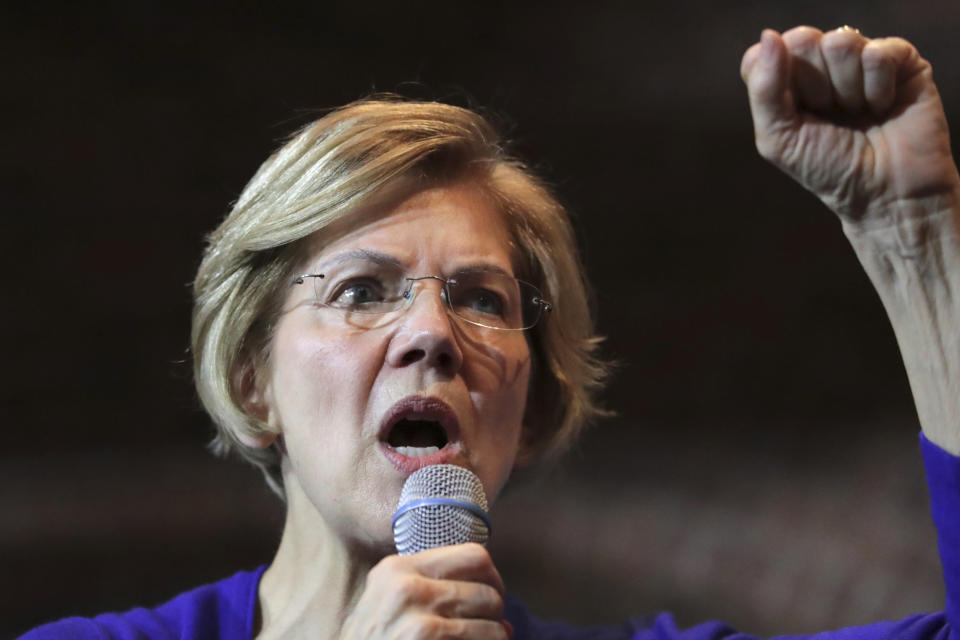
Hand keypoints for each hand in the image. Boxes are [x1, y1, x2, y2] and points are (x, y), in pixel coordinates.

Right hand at [340, 543, 511, 638]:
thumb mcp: (386, 602)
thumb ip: (427, 585)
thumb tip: (492, 591)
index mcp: (398, 568)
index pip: (473, 555)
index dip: (492, 576)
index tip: (491, 594)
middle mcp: (406, 586)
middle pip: (486, 586)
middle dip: (497, 607)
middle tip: (493, 623)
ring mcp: (417, 618)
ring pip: (491, 615)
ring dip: (497, 631)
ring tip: (491, 638)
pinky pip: (487, 636)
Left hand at [740, 26, 959, 227]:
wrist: (885, 193)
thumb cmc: (829, 169)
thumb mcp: (779, 139)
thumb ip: (764, 89)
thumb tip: (769, 36)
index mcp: (786, 81)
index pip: (764, 52)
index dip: (776, 79)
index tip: (795, 112)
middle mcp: (822, 64)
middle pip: (801, 40)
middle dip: (813, 86)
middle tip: (830, 114)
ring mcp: (860, 58)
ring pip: (839, 42)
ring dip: (847, 90)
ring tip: (859, 113)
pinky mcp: (900, 59)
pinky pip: (878, 52)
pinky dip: (877, 88)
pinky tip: (883, 107)